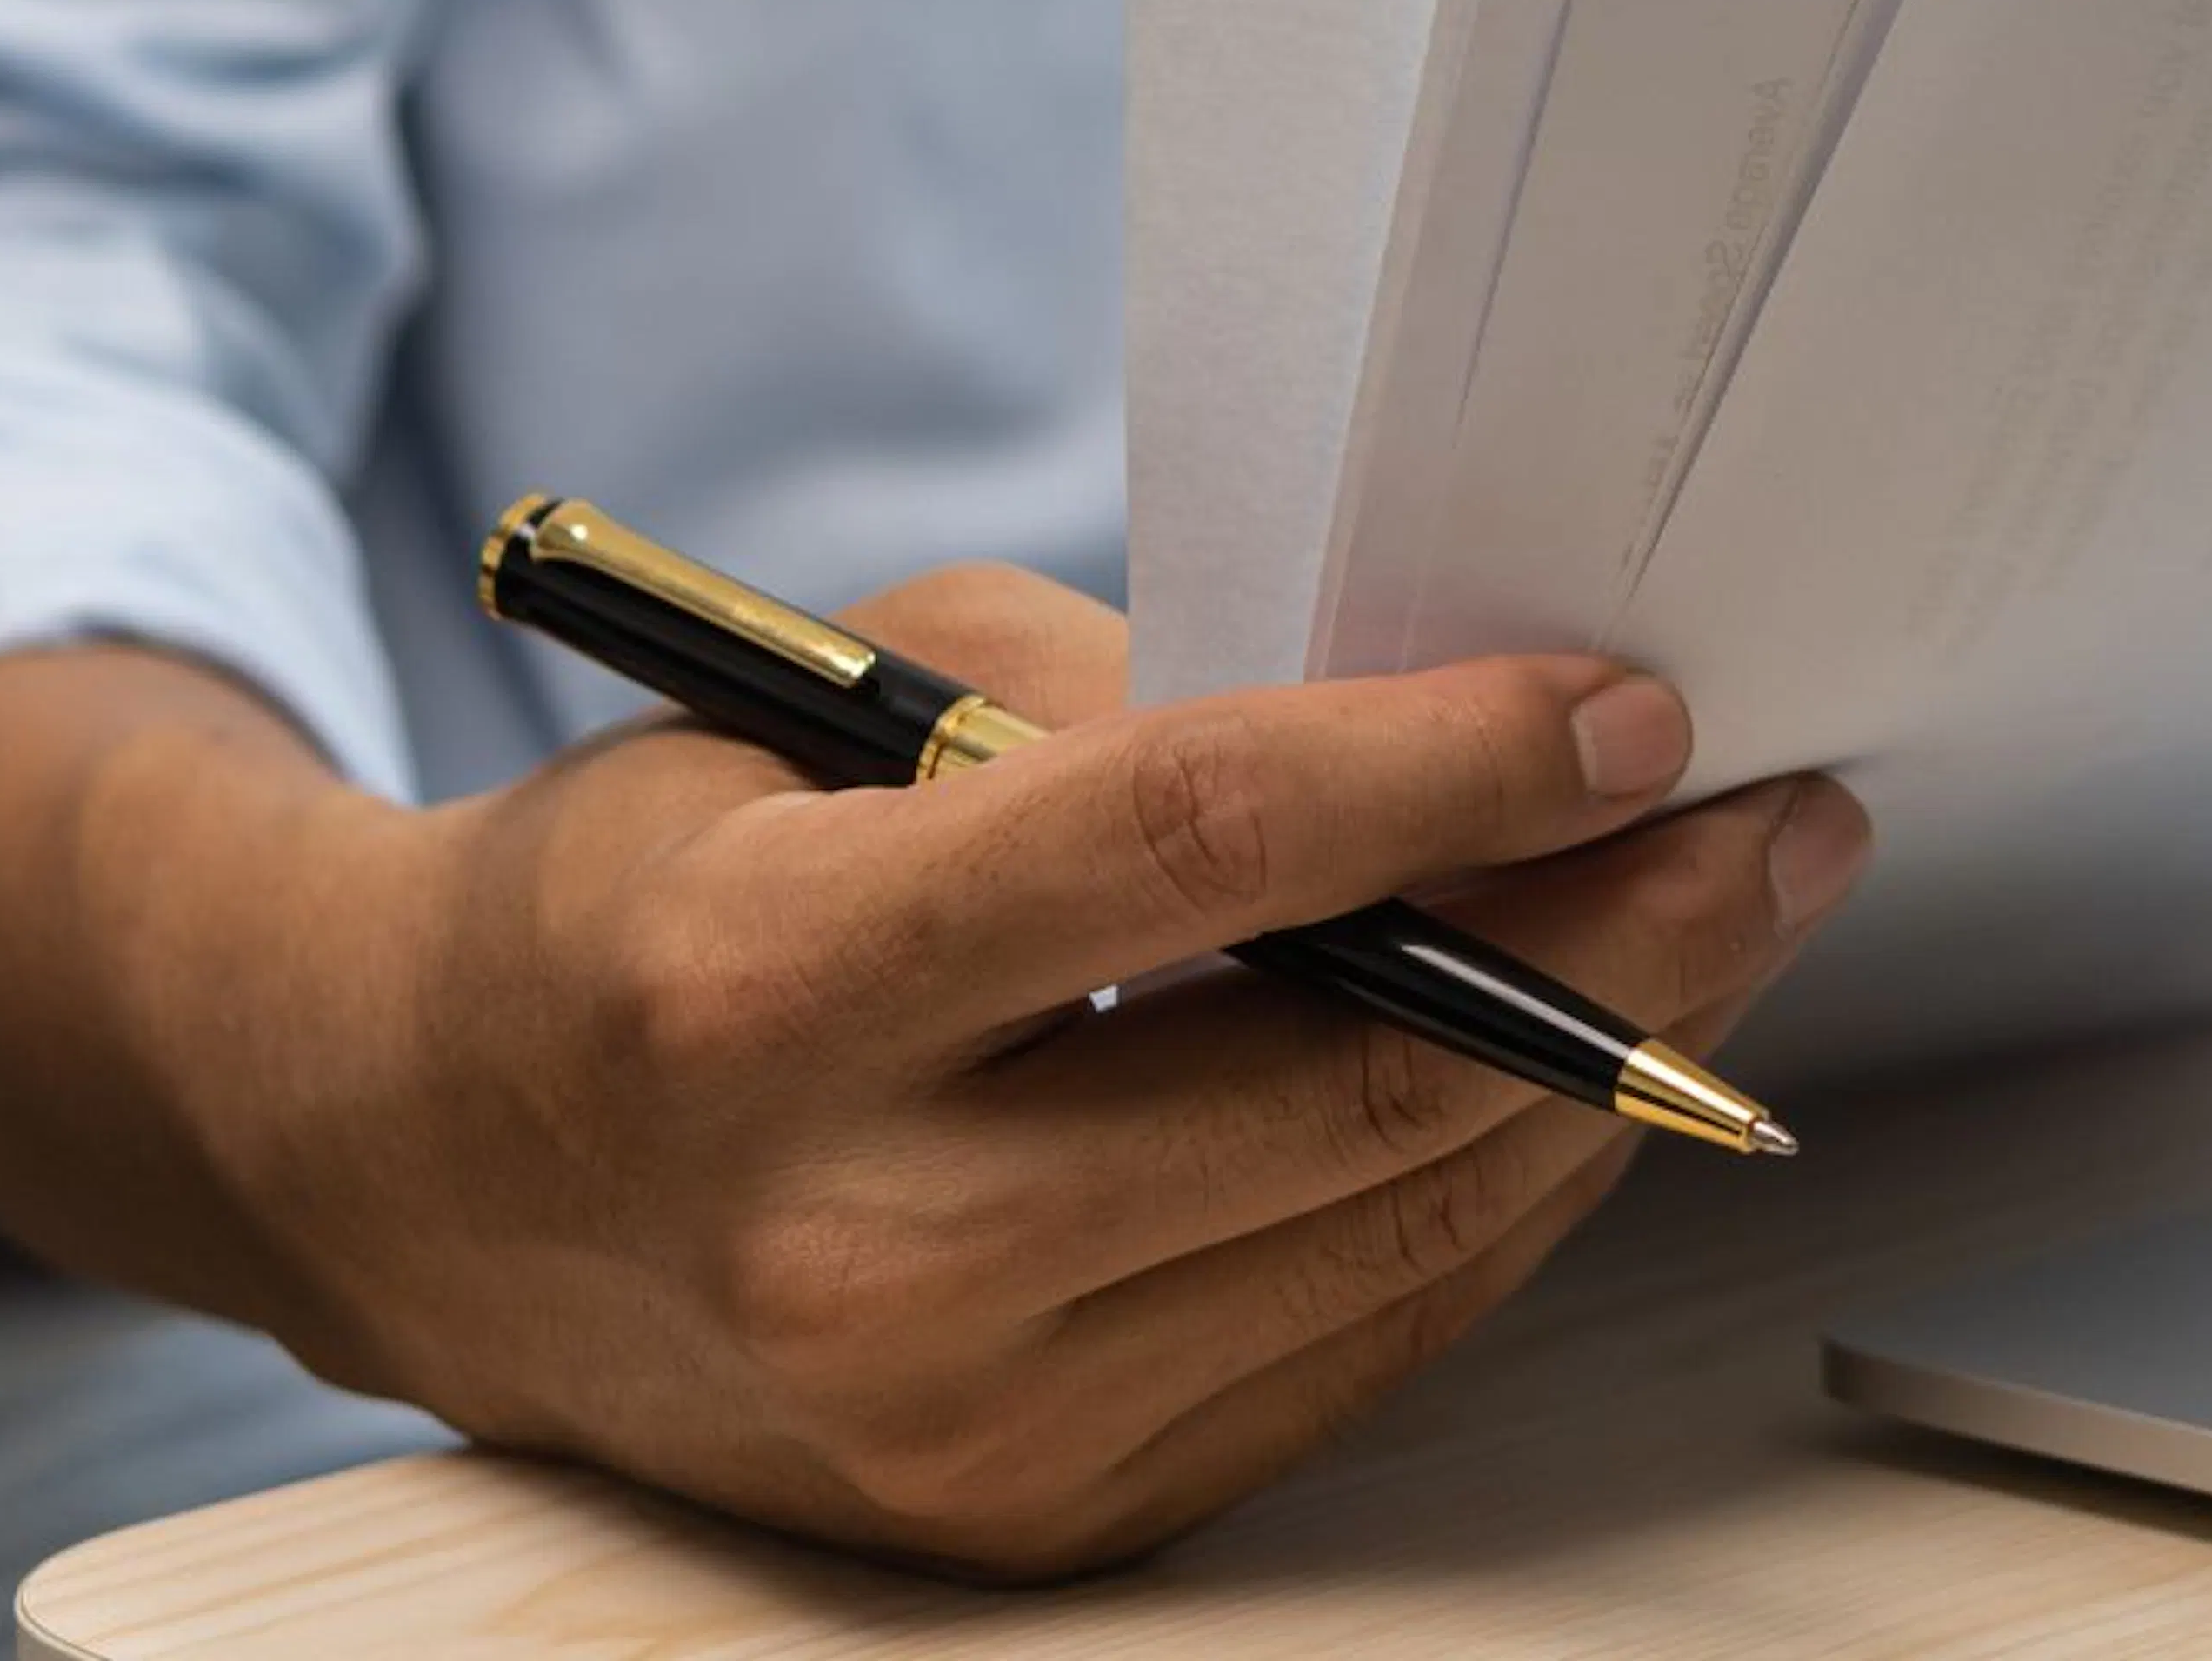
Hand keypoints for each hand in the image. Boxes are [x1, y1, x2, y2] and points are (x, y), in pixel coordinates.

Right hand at [231, 568, 1867, 1575]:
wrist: (437, 1168)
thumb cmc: (650, 880)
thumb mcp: (830, 694)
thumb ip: (1119, 703)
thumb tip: (1431, 731)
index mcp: (773, 989)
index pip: (1190, 855)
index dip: (1443, 768)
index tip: (1628, 706)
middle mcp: (862, 1252)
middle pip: (1345, 1088)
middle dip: (1618, 939)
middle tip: (1773, 820)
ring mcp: (959, 1434)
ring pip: (1391, 1235)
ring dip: (1602, 1074)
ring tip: (1727, 927)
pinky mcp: (1041, 1518)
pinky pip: (1350, 1340)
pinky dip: (1489, 1198)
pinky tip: (1574, 1075)